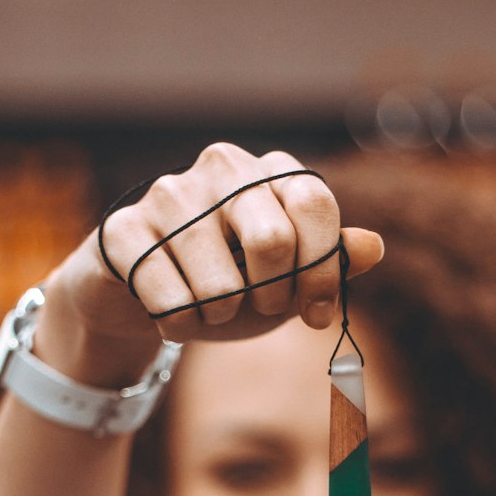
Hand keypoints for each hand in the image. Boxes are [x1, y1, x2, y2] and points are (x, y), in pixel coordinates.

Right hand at [46, 144, 383, 355]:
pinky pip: (171, 303)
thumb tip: (373, 248)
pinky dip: (179, 327)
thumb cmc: (227, 284)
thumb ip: (331, 265)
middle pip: (273, 241)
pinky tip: (169, 311)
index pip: (315, 204)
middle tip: (254, 306)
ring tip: (205, 306)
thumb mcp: (289, 282)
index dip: (323, 272)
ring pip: (220, 288)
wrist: (142, 298)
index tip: (315, 313)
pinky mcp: (122, 229)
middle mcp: (222, 167)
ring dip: (219, 319)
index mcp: (270, 172)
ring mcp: (169, 193)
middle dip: (271, 297)